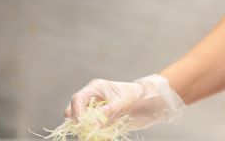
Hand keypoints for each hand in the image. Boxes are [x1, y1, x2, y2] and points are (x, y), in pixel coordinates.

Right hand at [65, 74, 185, 130]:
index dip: (76, 112)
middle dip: (80, 124)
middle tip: (88, 133)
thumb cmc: (136, 95)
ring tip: (102, 136)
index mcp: (95, 88)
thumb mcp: (120, 103)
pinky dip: (98, 136)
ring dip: (89, 131)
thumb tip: (89, 125)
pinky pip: (94, 131)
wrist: (149, 102)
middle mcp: (93, 99)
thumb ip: (104, 113)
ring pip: (83, 124)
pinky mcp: (102, 121)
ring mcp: (96, 111)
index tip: (80, 124)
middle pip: (75, 112)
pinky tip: (108, 137)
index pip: (77, 99)